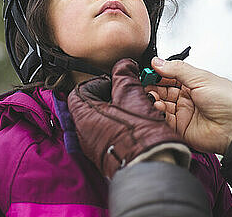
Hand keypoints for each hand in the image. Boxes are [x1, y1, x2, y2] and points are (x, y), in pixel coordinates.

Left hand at [67, 58, 191, 178]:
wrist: (151, 166)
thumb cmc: (139, 137)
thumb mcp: (131, 94)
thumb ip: (124, 75)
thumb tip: (124, 65)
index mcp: (84, 116)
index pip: (80, 90)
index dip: (98, 82)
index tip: (115, 82)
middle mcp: (84, 133)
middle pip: (92, 104)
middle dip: (111, 96)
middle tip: (126, 93)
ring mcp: (94, 146)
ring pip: (102, 119)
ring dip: (118, 110)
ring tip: (135, 108)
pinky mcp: (106, 155)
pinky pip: (109, 134)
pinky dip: (120, 126)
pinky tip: (136, 124)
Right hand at [145, 58, 231, 154]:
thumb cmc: (228, 101)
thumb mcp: (201, 78)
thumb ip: (177, 70)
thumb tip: (157, 61)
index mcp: (192, 83)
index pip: (168, 76)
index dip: (156, 74)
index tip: (145, 72)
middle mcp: (186, 97)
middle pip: (161, 90)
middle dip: (151, 87)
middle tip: (143, 84)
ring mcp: (182, 113)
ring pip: (160, 104)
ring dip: (154, 99)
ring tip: (152, 96)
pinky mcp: (179, 128)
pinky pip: (163, 119)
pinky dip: (158, 113)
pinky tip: (158, 107)